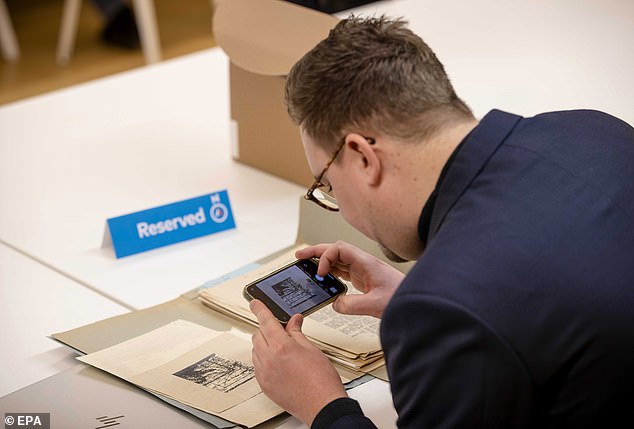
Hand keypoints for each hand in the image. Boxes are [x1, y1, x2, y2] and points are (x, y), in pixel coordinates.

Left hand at [250, 299, 346, 425]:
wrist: (322, 405)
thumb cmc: (321, 380)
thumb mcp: (311, 349)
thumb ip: (297, 333)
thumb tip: (293, 321)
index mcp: (281, 347)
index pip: (266, 321)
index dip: (260, 309)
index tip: (254, 303)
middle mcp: (269, 360)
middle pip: (258, 335)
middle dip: (266, 329)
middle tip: (281, 331)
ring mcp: (264, 374)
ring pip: (256, 351)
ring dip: (265, 345)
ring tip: (283, 350)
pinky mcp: (264, 386)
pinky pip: (257, 366)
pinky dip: (264, 360)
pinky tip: (279, 364)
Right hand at [296, 241, 404, 317]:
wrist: (417, 302)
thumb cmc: (402, 297)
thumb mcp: (375, 305)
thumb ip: (352, 305)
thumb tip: (335, 304)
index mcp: (366, 262)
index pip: (340, 249)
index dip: (326, 257)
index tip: (321, 273)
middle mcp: (363, 263)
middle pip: (335, 250)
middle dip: (316, 252)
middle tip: (299, 256)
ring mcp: (363, 271)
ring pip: (337, 260)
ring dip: (321, 262)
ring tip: (306, 266)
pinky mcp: (363, 280)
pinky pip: (342, 272)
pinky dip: (330, 273)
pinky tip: (324, 279)